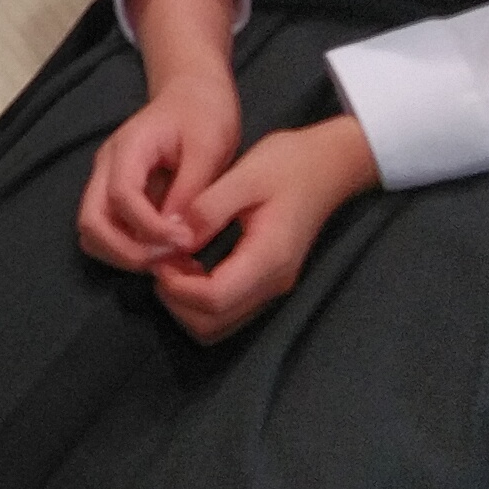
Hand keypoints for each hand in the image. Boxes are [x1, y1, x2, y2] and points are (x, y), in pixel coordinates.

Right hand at [75, 0, 245, 271]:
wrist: (193, 93)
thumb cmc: (204, 113)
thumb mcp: (209, 147)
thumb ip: (191, 191)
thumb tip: (178, 236)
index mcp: (128, 148)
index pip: (120, 196)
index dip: (149, 227)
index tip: (184, 241)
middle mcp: (106, 167)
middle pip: (91, 222)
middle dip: (127, 252)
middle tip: (170, 260)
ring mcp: (106, 182)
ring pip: (92, 233)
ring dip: (124, 256)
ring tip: (168, 260)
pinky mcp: (116, 197)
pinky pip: (108, 233)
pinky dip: (128, 251)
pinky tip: (164, 253)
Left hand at [148, 116, 376, 341]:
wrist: (329, 166)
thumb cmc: (288, 164)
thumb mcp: (244, 175)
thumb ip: (208, 209)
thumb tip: (174, 237)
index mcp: (267, 257)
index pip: (214, 298)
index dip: (177, 287)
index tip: (158, 258)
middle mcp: (272, 283)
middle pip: (213, 323)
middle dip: (177, 300)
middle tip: (160, 262)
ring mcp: (273, 287)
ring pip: (219, 323)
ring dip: (187, 303)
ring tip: (172, 263)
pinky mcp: (269, 282)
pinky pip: (229, 309)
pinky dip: (202, 299)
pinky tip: (191, 265)